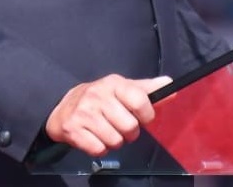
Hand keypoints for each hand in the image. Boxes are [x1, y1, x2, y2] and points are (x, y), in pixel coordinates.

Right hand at [45, 74, 171, 156]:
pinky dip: (99, 148)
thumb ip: (146, 90)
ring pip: (115, 141)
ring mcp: (84, 112)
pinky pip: (98, 150)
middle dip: (129, 132)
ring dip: (114, 142)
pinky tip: (94, 138)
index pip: (140, 100)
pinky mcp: (73, 129)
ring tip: (106, 132)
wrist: (62, 108)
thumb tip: (170, 84)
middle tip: (120, 126)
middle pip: (130, 126)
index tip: (141, 117)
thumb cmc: (99, 99)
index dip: (146, 114)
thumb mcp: (122, 89)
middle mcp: (97, 95)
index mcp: (113, 84)